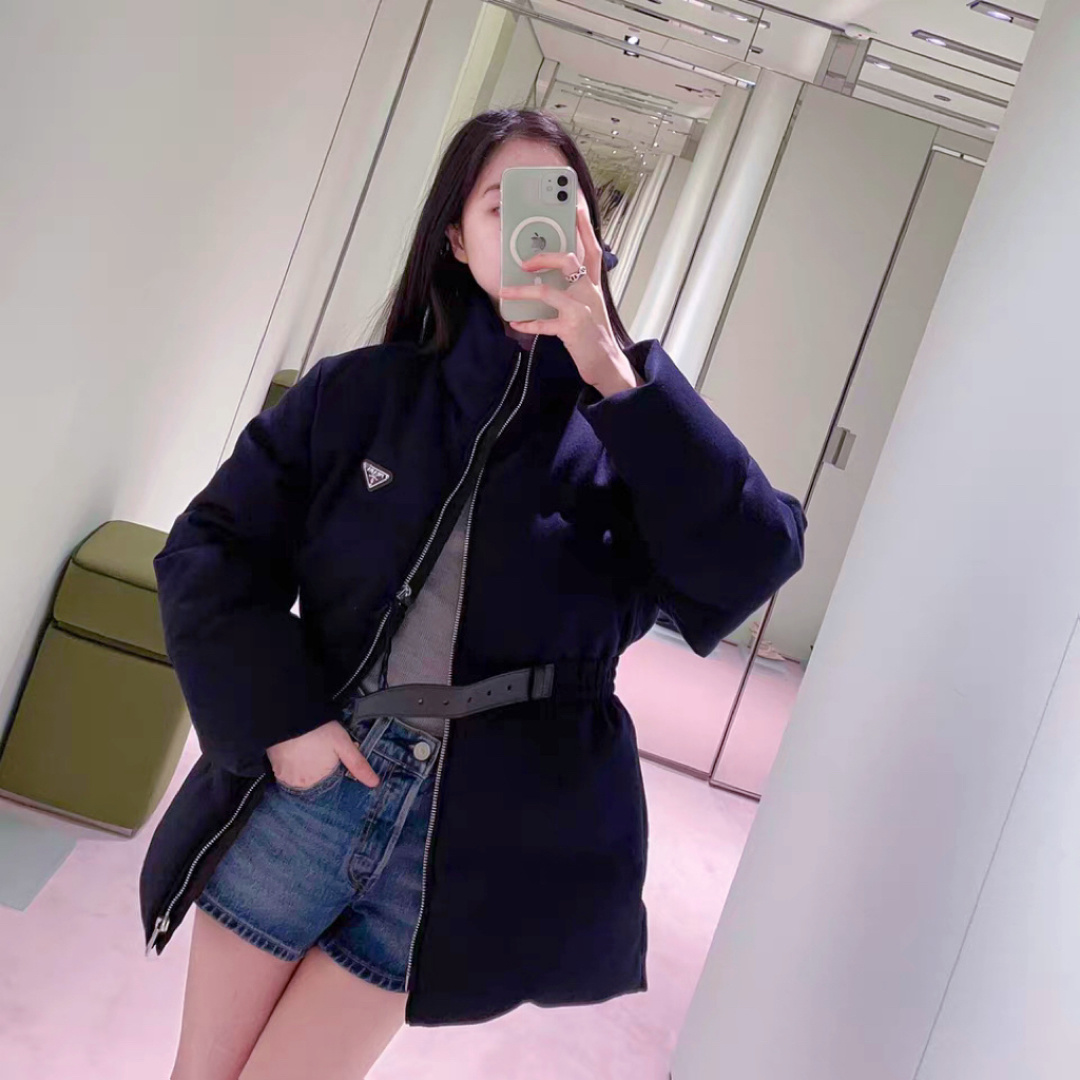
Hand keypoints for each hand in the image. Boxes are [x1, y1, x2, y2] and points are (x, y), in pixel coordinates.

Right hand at [266, 720, 379, 789]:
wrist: (290, 717)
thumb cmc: (320, 731)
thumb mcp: (343, 745)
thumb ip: (358, 765)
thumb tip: (375, 783)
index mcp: (321, 781)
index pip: (331, 780)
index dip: (334, 765)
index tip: (332, 753)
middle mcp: (303, 785)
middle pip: (316, 779)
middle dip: (320, 766)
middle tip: (319, 746)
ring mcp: (287, 779)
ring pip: (301, 776)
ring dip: (304, 766)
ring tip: (307, 747)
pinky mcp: (275, 770)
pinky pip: (287, 773)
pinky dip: (292, 764)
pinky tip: (295, 750)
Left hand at [499, 193, 640, 397]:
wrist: (607, 363)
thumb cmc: (594, 335)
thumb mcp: (590, 307)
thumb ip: (575, 290)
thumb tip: (547, 278)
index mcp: (593, 285)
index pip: (592, 249)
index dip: (584, 227)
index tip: (575, 206)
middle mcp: (589, 292)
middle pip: (569, 260)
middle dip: (545, 256)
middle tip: (525, 261)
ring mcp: (581, 309)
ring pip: (548, 291)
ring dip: (523, 291)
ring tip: (505, 291)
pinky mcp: (572, 328)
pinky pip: (544, 323)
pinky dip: (527, 323)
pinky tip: (515, 323)